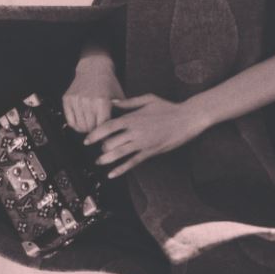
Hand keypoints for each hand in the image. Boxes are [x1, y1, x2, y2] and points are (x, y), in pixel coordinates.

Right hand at [62, 53, 124, 132]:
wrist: (94, 67)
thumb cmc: (109, 84)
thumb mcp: (120, 98)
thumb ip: (121, 115)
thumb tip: (121, 134)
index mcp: (103, 102)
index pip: (103, 127)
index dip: (106, 134)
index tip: (108, 138)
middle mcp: (88, 101)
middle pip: (91, 128)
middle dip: (96, 132)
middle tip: (100, 131)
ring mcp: (76, 100)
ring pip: (80, 127)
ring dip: (86, 129)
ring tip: (92, 126)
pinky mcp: (67, 99)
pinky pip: (70, 121)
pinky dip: (76, 125)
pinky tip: (83, 122)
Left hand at [84, 93, 208, 177]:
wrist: (187, 118)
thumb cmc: (168, 107)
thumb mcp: (147, 99)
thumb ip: (128, 103)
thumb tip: (112, 102)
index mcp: (133, 118)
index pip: (108, 126)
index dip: (95, 133)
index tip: (87, 139)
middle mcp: (135, 131)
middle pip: (111, 141)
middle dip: (102, 147)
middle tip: (96, 150)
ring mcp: (143, 143)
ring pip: (119, 153)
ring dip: (106, 159)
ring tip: (99, 162)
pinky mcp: (150, 152)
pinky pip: (133, 162)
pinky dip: (121, 169)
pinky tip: (112, 174)